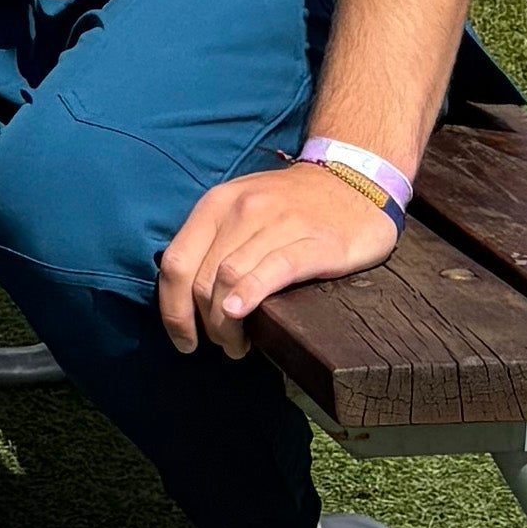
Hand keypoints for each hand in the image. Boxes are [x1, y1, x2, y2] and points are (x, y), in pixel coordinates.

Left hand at [156, 159, 401, 359]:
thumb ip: (214, 242)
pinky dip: (251, 293)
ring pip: (231, 277)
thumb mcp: (242, 208)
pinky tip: (241, 314)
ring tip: (238, 346)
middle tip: (223, 346)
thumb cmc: (291, 205)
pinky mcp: (315, 242)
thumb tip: (187, 298)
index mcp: (217, 204)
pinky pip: (274, 269)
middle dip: (205, 323)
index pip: (177, 262)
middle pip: (203, 278)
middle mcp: (241, 210)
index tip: (183, 339)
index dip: (172, 308)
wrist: (354, 182)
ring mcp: (278, 223)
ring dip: (226, 323)